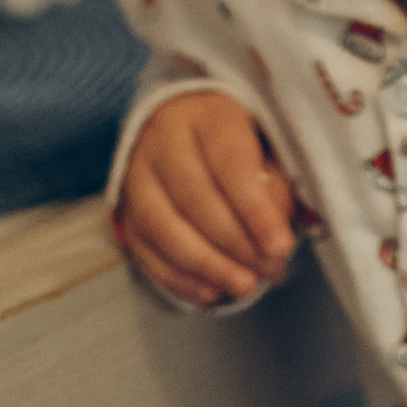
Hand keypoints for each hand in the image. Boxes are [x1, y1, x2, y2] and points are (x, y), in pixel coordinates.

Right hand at [117, 89, 297, 305]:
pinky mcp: (126, 209)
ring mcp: (137, 176)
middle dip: (233, 242)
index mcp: (207, 115)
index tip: (281, 245)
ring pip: (161, 225)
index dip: (255, 209)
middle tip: (268, 269)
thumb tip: (278, 238)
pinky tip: (210, 292)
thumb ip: (276, 186)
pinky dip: (177, 278)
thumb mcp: (268, 146)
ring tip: (242, 286)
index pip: (229, 162)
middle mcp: (163, 140)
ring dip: (205, 265)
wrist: (184, 124)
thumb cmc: (238, 142)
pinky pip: (143, 249)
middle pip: (192, 196)